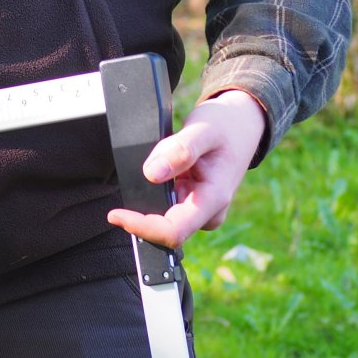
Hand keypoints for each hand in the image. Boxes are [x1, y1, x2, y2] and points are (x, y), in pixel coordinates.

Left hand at [106, 88, 265, 250]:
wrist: (241, 126)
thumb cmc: (225, 127)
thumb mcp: (203, 129)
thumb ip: (180, 150)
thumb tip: (151, 174)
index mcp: (214, 199)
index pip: (173, 232)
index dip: (141, 227)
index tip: (116, 214)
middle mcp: (208, 212)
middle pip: (163, 228)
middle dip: (144, 203)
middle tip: (151, 164)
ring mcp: (201, 211)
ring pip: (162, 216)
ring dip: (150, 194)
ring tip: (164, 159)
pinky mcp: (193, 206)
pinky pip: (166, 206)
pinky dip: (156, 189)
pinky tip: (165, 168)